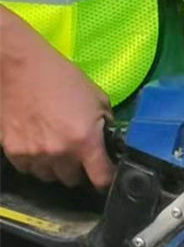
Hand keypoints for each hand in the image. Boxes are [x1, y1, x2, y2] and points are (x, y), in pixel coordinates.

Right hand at [0, 12, 114, 188]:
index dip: (106, 179)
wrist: (19, 66)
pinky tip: (37, 144)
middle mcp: (59, 154)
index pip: (101, 179)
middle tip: (77, 154)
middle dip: (78, 171)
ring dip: (55, 168)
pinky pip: (27, 168)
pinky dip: (34, 162)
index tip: (105, 174)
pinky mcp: (11, 150)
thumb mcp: (98, 100)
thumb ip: (106, 126)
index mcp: (85, 142)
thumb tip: (109, 144)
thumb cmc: (62, 78)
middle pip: (72, 180)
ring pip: (48, 177)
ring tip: (56, 148)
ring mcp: (33, 154)